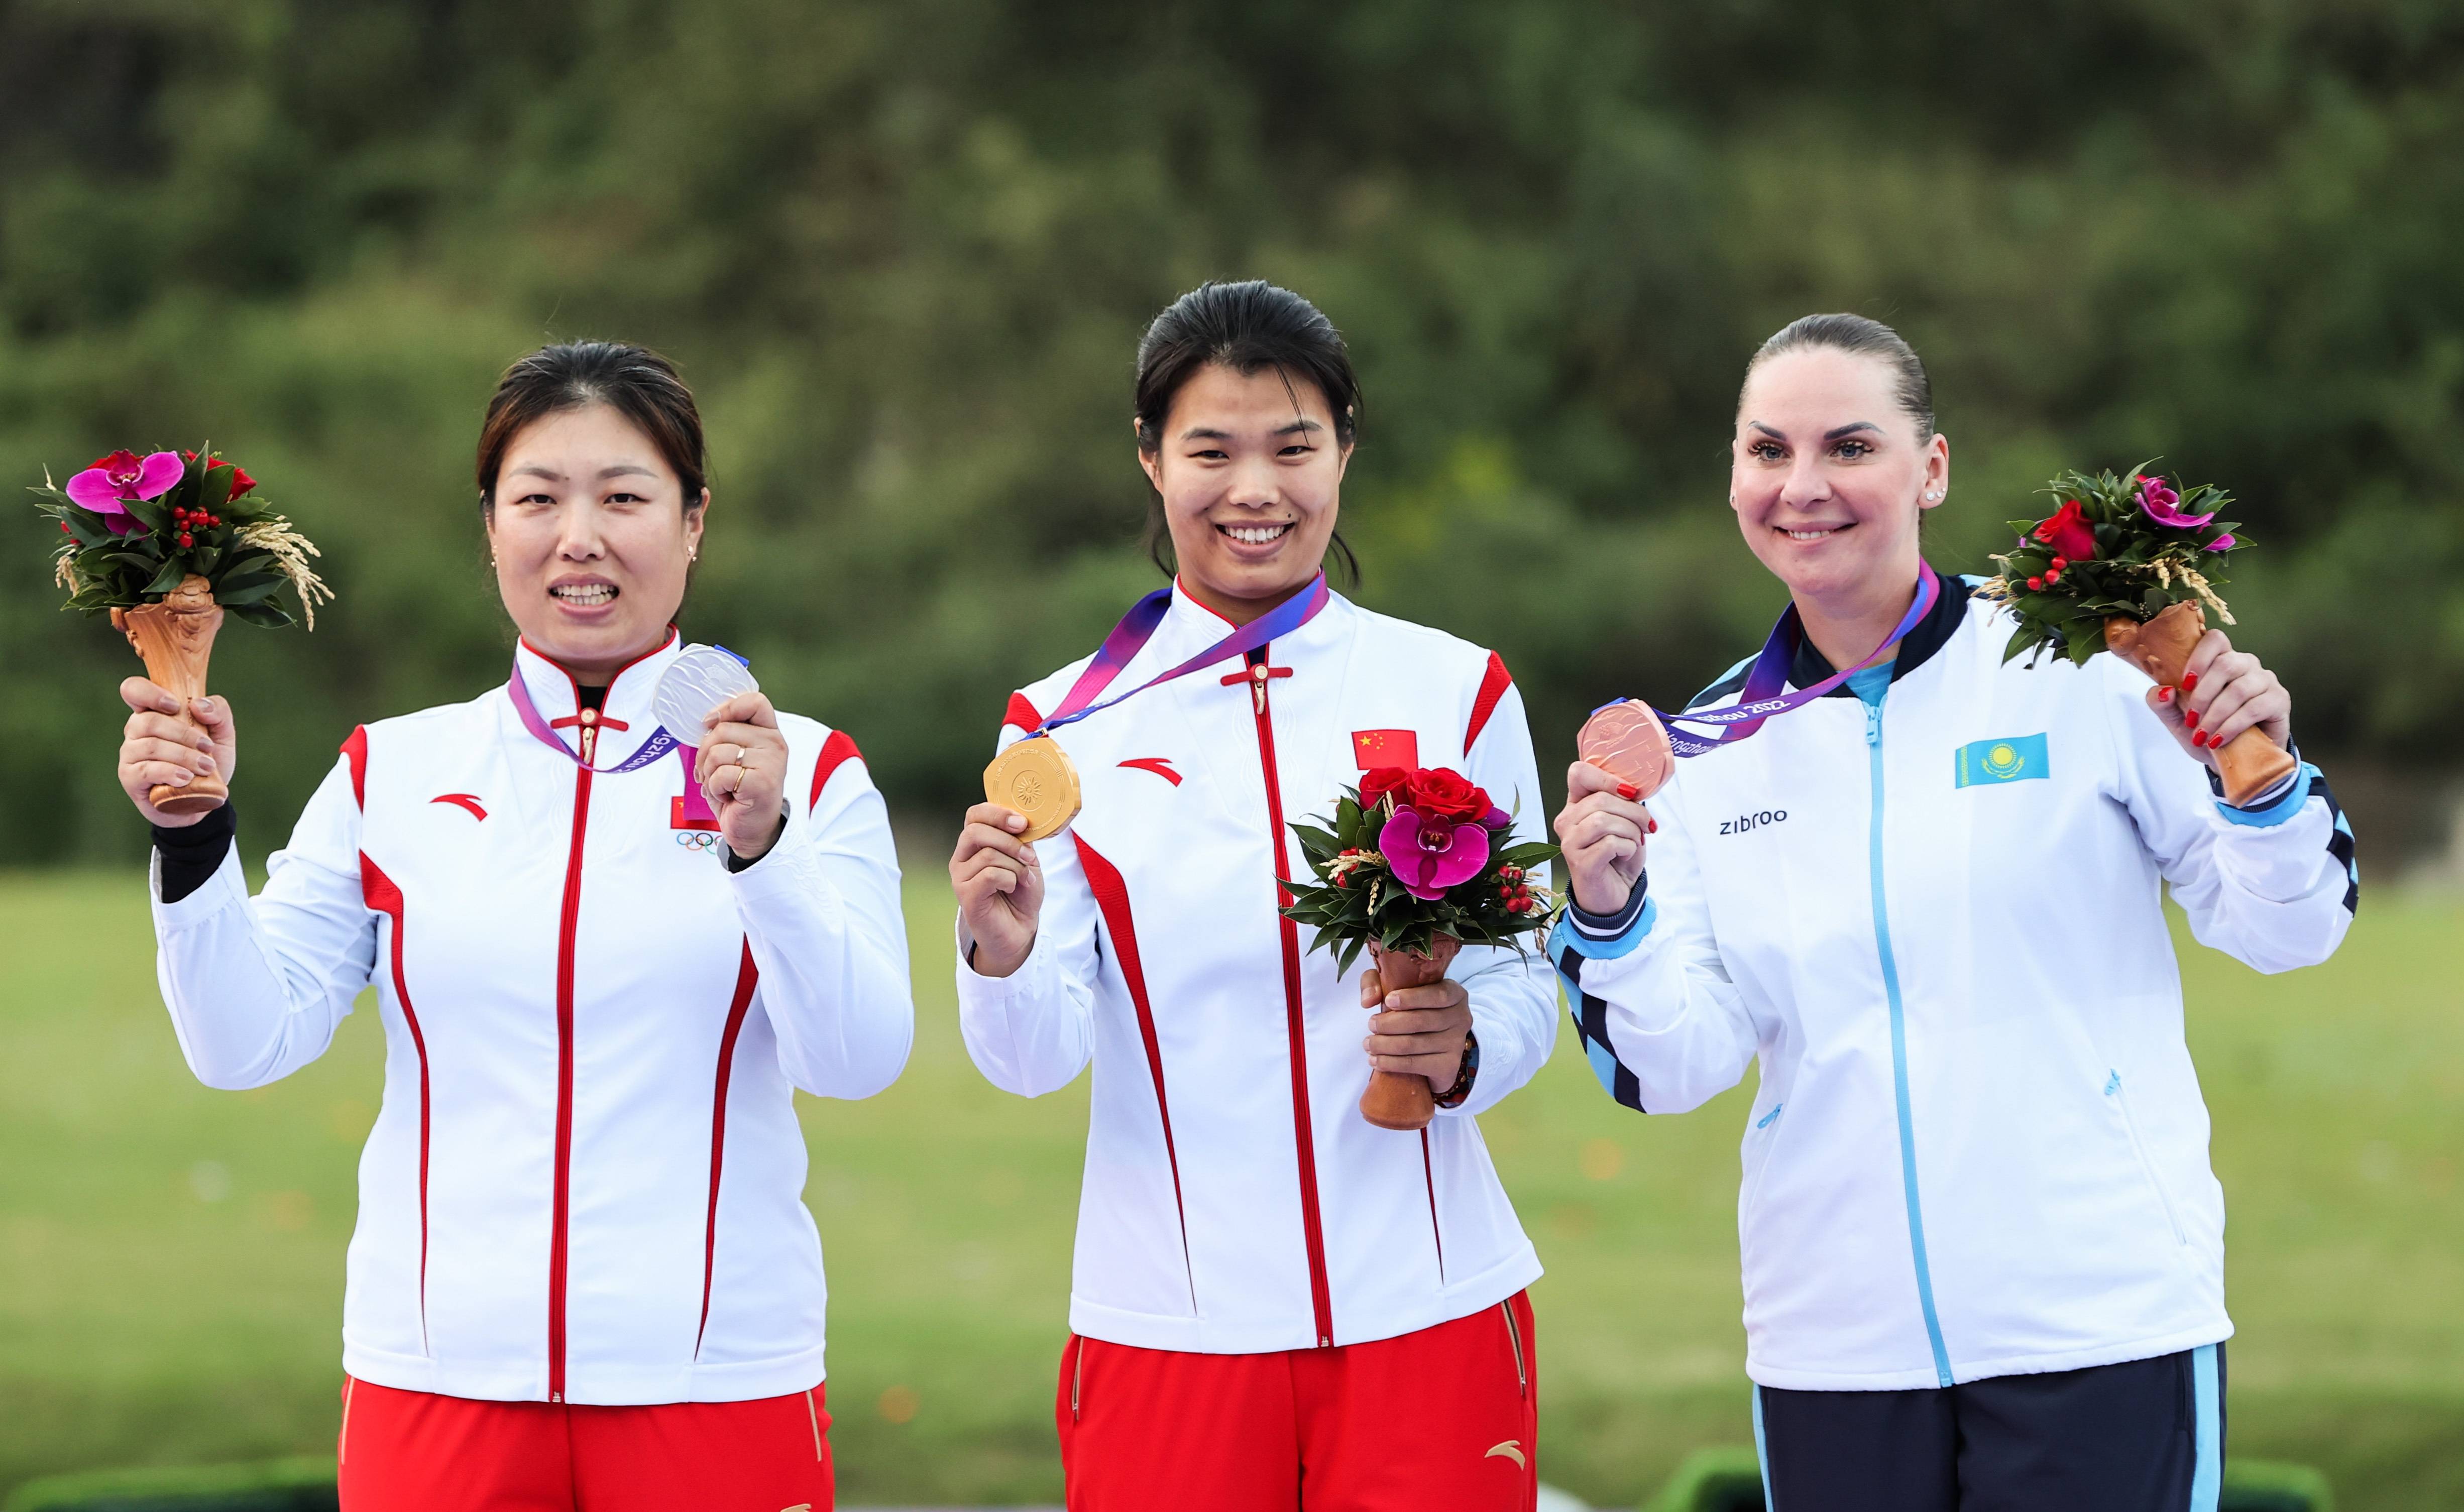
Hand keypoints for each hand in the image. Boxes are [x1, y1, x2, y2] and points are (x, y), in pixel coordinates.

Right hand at [118, 679, 234, 826]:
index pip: (134, 690)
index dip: (149, 693)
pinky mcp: (130, 778)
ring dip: (183, 756)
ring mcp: (130, 754)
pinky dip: (170, 772)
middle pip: (149, 721)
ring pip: (150, 746)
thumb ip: (219, 712)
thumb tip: (198, 705)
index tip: (175, 706)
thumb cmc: (208, 760)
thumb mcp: (223, 734)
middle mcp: (136, 731)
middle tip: (208, 748)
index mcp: (153, 712)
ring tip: (206, 767)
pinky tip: (186, 778)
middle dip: (184, 734)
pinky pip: (146, 770)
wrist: (206, 797)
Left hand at [694, 691, 789, 861]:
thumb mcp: (734, 756)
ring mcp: (771, 764)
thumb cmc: (739, 792)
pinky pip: (720, 774)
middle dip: (704, 753)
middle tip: (711, 771)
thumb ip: (727, 735)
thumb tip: (707, 721)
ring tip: (721, 785)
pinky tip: (727, 796)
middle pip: (722, 729)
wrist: (752, 829)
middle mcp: (774, 744)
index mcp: (769, 732)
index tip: (711, 723)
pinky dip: (714, 788)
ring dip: (708, 774)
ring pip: (717, 753)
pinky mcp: (761, 783)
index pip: (754, 702)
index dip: (727, 708)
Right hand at [952, 802, 1042, 976]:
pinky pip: (989, 875)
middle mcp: (962, 857)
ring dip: (1016, 866)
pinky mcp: (965, 895)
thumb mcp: (1026, 858)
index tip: (1022, 823)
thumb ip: (1020, 839)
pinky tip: (1012, 888)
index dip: (997, 813)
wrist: (1020, 929)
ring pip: (988, 854)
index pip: (975, 814)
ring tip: (1025, 879)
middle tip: (1030, 856)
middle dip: (1010, 841)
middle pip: (976, 831)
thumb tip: (1020, 821)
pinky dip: (1009, 879)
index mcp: (975, 843)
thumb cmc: (1021, 892)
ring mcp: (960, 877)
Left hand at [1362, 970, 1471, 1092]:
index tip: (1388, 1001)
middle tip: (1371, 1025)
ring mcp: (1456, 1043)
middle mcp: (1461, 1017)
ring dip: (1384, 1045)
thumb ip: (1377, 982)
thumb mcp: (1396, 985)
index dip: (1411, 998)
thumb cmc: (1414, 1008)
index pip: (1437, 994)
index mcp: (1454, 993)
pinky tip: (1376, 1061)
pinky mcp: (1449, 1066)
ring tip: (1368, 1044)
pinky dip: (1391, 1063)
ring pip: (1414, 1044)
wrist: (1435, 1045)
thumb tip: (1368, 1000)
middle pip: (1421, 1021)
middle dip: (1389, 1024)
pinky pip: (1415, 1064)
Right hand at [1554, 759, 1652, 914]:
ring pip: (1603, 820)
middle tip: (1647, 826)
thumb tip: (1633, 789)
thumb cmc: (1619, 856)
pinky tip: (1626, 854)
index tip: (1629, 792)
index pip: (1578, 773)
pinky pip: (1610, 843)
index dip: (1607, 778)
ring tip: (1635, 842)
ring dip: (1631, 830)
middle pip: (1600, 799)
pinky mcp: (1580, 863)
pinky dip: (1628, 847)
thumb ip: (1622, 802)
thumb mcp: (1624, 823)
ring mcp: (1569, 843)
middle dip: (1633, 811)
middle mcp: (1566, 821)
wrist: (1615, 895)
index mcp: (1575, 805)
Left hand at [2143, 629, 2291, 767]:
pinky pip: (2255, 708)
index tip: (2185, 683)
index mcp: (2221, 660)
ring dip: (2216, 715)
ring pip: (2239, 689)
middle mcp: (2246, 664)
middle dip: (2203, 695)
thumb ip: (2161, 704)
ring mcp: (2265, 680)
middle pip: (2225, 665)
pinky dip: (2232, 726)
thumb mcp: (2177, 721)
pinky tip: (2219, 739)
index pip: (2215, 640)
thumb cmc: (2207, 732)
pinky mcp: (2279, 699)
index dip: (2198, 657)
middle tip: (2191, 719)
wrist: (2236, 760)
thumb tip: (2163, 690)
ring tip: (2202, 735)